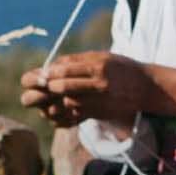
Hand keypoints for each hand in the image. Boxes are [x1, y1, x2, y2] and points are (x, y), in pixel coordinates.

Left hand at [21, 52, 175, 125]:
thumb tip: (50, 66)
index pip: (65, 70)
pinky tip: (50, 112)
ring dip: (48, 104)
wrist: (145, 88)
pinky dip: (58, 116)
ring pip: (66, 105)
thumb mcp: (101, 56)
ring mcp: (99, 101)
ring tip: (38, 101)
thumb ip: (76, 61)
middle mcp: (98, 84)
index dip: (45, 75)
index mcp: (98, 66)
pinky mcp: (98, 113)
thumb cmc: (120, 68)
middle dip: (41, 91)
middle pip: (62, 89)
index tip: (32, 77)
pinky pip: (74, 118)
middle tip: (30, 91)